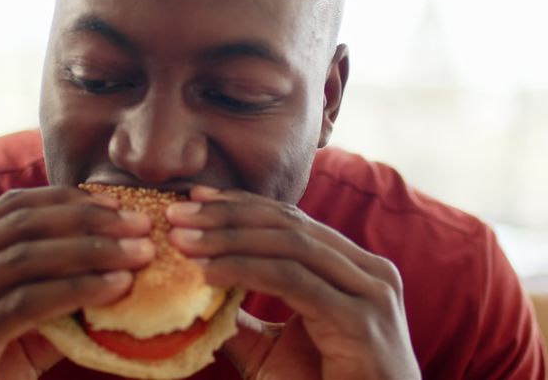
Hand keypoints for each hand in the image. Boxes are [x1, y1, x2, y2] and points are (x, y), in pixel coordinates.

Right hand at [0, 186, 154, 378]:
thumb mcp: (6, 337)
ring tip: (137, 255)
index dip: (67, 200)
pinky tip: (113, 288)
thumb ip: (48, 307)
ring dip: (90, 251)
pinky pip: (22, 305)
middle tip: (141, 226)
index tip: (118, 206)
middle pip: (20, 225)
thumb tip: (114, 279)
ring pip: (22, 259)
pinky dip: (74, 290)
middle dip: (88, 220)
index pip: (9, 209)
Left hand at [166, 186, 419, 378]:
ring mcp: (370, 292)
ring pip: (289, 246)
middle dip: (227, 215)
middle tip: (176, 214)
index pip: (293, 222)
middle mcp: (371, 272)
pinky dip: (245, 270)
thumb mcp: (279, 348)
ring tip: (183, 241)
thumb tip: (199, 292)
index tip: (194, 199)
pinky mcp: (360, 319)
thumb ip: (246, 319)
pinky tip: (207, 272)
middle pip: (289, 225)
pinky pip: (292, 281)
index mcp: (357, 269)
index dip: (241, 205)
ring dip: (229, 239)